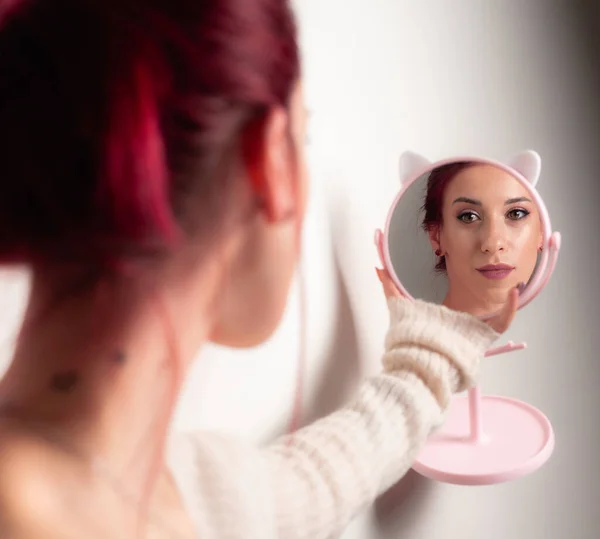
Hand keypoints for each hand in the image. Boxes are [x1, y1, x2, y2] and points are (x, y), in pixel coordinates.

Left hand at [376, 265, 519, 334]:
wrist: (419, 361)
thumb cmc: (412, 339)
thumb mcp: (400, 307)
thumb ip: (390, 287)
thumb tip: (378, 268)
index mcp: (445, 321)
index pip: (460, 306)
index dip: (470, 291)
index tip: (475, 273)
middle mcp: (461, 326)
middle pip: (479, 310)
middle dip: (488, 296)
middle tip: (498, 275)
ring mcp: (473, 332)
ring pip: (494, 317)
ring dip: (505, 302)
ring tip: (513, 285)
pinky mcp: (483, 338)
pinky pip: (502, 324)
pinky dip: (510, 310)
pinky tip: (513, 293)